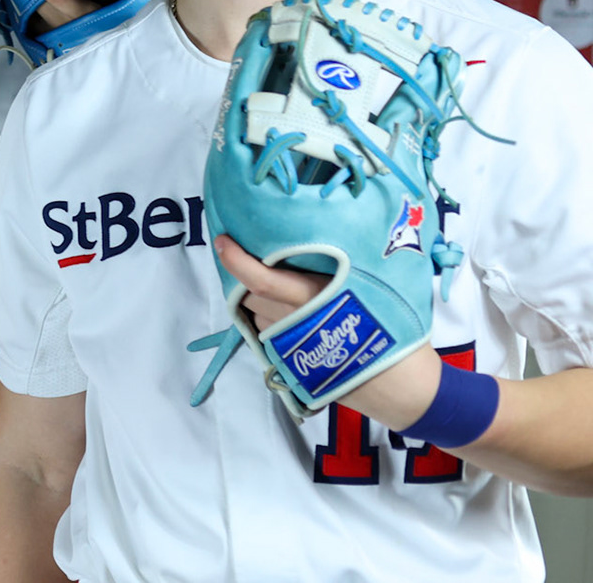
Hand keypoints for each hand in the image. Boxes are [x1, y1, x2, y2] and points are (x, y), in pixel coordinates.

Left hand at [215, 235, 441, 429]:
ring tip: (282, 293)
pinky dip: (269, 322)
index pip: (260, 278)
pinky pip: (266, 336)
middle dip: (248, 279)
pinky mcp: (289, 366)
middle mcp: (295, 321)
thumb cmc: (394, 329)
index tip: (223, 240)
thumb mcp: (370, 288)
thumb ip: (333, 271)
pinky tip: (290, 318)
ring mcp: (289, 346)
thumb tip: (303, 248)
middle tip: (263, 264)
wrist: (405, 387)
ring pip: (256, 316)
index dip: (236, 260)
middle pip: (250, 295)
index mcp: (315, 297)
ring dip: (258, 303)